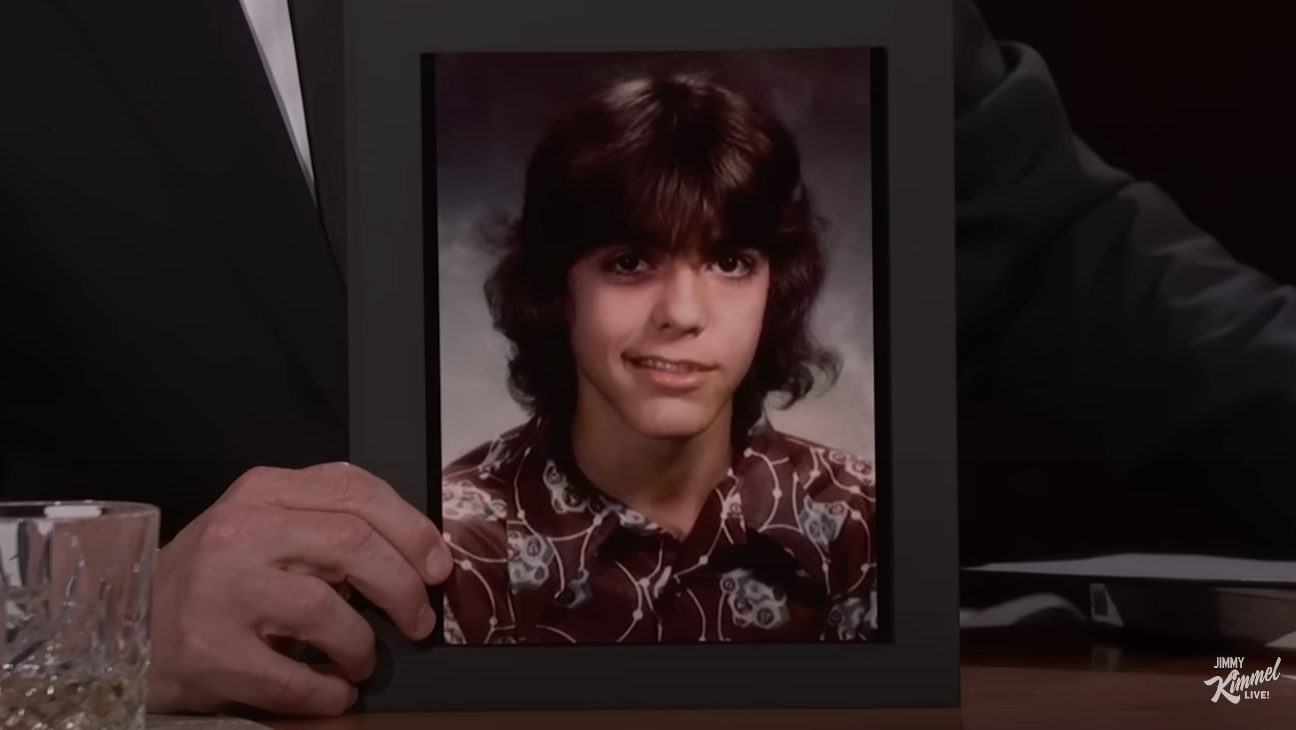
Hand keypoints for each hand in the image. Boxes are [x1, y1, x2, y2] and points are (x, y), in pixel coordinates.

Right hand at [146, 462, 451, 716]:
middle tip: (418, 620)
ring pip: (328, 612)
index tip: (438, 565)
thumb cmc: (216, 577)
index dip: (412, 530)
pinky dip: (328, 692)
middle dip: (403, 587)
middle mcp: (241, 532)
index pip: (357, 491)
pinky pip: (293, 679)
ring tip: (362, 660)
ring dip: (363, 647)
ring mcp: (222, 592)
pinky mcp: (210, 653)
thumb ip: (326, 520)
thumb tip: (417, 554)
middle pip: (352, 546)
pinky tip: (333, 691)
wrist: (127, 625)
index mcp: (263, 491)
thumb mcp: (264, 523)